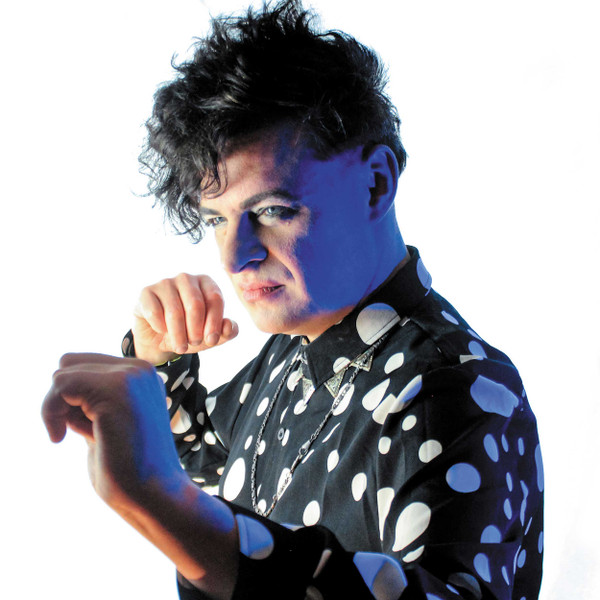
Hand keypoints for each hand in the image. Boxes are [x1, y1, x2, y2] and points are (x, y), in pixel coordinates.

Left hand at [41, 352, 184, 507]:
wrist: (153, 494)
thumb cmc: (128, 468)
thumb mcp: (106, 423)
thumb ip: (92, 401)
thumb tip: (60, 379)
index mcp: (141, 376)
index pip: (84, 365)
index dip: (72, 398)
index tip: (86, 430)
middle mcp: (139, 369)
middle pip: (70, 363)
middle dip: (64, 398)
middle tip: (80, 431)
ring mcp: (129, 376)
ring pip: (63, 373)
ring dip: (59, 408)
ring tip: (83, 435)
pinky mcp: (115, 390)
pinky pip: (60, 384)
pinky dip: (50, 412)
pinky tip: (62, 438)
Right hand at [133, 274, 237, 364]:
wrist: (159, 339)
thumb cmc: (189, 332)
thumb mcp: (210, 336)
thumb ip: (226, 332)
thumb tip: (229, 326)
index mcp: (206, 282)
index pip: (215, 298)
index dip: (214, 322)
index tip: (211, 340)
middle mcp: (186, 278)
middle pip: (195, 304)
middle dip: (196, 330)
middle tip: (194, 343)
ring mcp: (165, 283)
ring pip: (174, 312)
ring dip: (178, 335)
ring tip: (180, 346)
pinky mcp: (146, 292)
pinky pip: (155, 313)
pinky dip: (160, 328)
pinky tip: (161, 331)